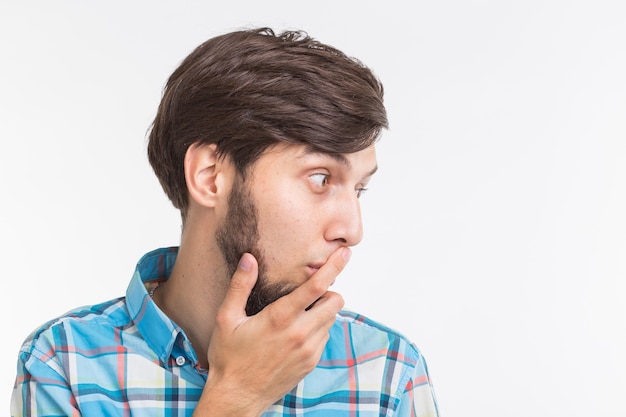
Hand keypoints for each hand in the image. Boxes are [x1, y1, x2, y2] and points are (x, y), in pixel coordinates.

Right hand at [193, 247, 348, 416]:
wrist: (237, 397)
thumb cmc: (229, 357)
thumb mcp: (226, 319)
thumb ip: (240, 286)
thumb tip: (249, 258)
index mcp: (280, 318)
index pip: (316, 286)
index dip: (333, 266)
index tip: (344, 253)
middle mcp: (300, 333)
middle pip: (335, 301)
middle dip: (328, 291)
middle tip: (310, 292)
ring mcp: (308, 350)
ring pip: (331, 319)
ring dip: (322, 310)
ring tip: (299, 313)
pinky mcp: (311, 362)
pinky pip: (324, 336)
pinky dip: (317, 328)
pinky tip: (296, 332)